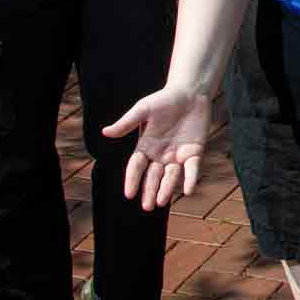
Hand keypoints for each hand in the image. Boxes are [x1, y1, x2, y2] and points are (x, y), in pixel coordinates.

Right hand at [102, 86, 211, 211]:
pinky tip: (189, 190)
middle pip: (153, 176)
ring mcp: (178, 155)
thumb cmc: (164, 100)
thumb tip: (105, 132)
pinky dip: (190, 179)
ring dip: (166, 189)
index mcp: (146, 146)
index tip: (129, 194)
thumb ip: (127, 123)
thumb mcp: (143, 109)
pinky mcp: (194, 152)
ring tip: (161, 202)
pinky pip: (192, 169)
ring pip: (171, 176)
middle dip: (149, 191)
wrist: (190, 93)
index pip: (136, 167)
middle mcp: (160, 154)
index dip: (132, 180)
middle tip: (146, 206)